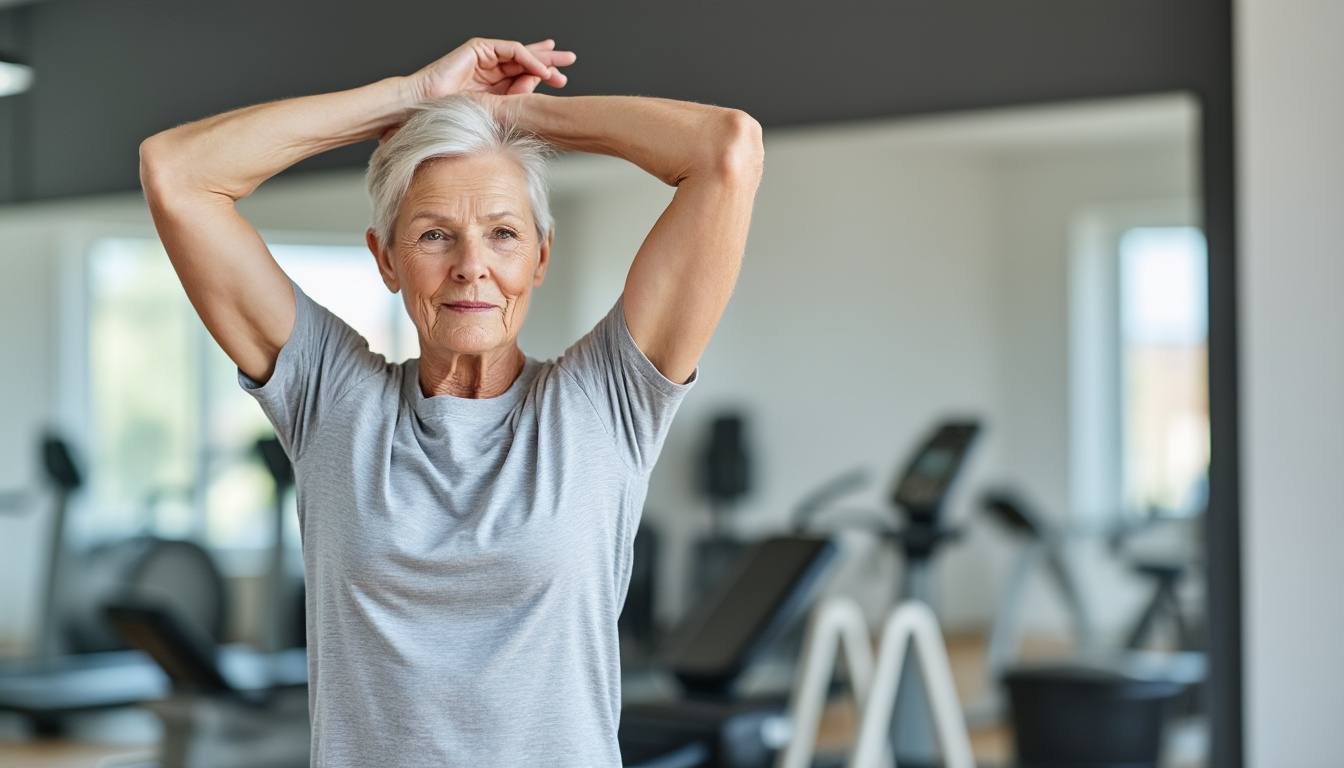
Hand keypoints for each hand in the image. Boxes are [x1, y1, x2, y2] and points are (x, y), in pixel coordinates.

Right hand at [409, 38, 575, 100]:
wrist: (426, 107)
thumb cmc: (452, 114)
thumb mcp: (494, 110)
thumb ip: (515, 99)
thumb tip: (538, 94)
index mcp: (495, 84)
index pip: (524, 76)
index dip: (543, 77)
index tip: (562, 83)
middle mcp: (492, 68)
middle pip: (526, 61)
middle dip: (549, 61)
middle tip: (570, 61)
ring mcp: (485, 57)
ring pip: (521, 53)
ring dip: (543, 59)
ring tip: (563, 62)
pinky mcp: (479, 48)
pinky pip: (510, 51)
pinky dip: (527, 59)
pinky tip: (541, 69)